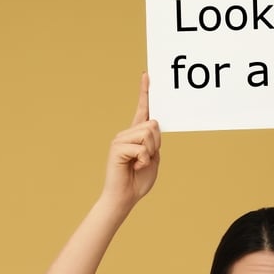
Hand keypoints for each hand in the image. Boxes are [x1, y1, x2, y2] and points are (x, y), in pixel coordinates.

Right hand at [101, 73, 161, 207]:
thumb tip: (152, 123)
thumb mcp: (153, 157)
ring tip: (139, 163)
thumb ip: (154, 141)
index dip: (144, 92)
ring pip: (148, 134)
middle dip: (156, 144)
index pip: (142, 109)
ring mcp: (120, 139)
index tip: (146, 75)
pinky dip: (144, 160)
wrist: (124, 197)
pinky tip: (134, 167)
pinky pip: (141, 148)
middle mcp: (126, 133)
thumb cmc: (138, 179)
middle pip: (153, 125)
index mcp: (136, 134)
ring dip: (150, 152)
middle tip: (146, 159)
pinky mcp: (116, 147)